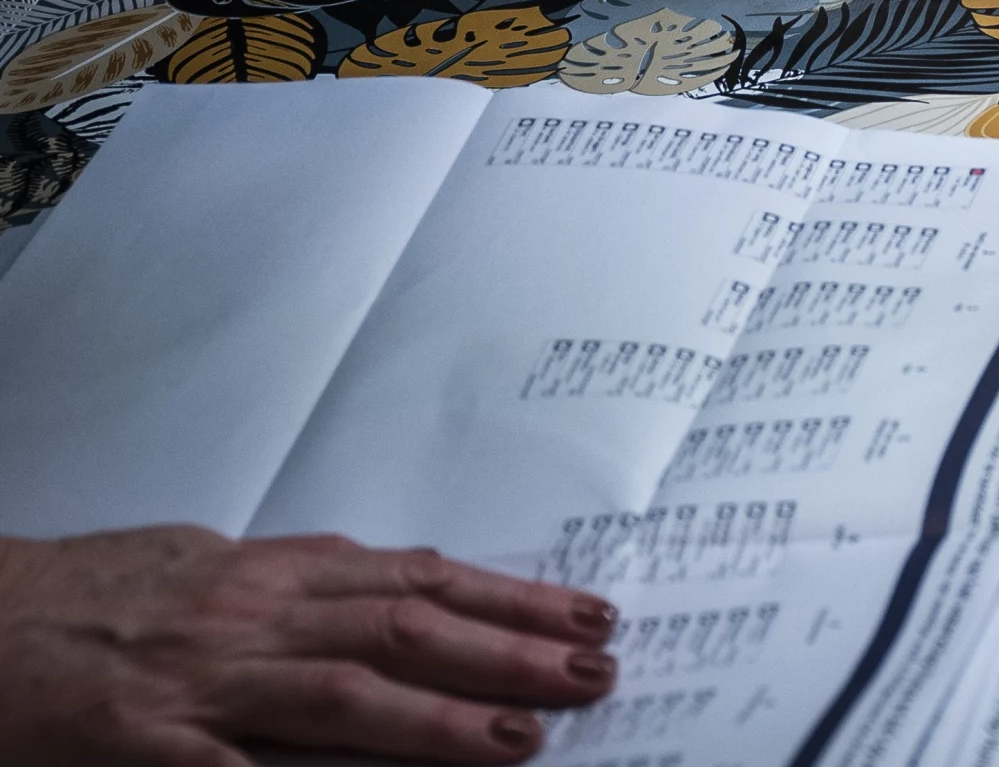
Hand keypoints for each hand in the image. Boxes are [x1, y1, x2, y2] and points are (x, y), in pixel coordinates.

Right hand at [0, 528, 615, 766]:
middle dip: (508, 651)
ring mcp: (197, 684)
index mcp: (271, 574)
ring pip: (339, 697)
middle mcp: (250, 619)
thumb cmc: (89, 595)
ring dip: (440, 717)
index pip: (416, 582)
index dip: (508, 597)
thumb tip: (400, 590)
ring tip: (525, 736)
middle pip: (402, 630)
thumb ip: (299, 589)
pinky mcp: (138, 743)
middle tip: (595, 671)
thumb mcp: (206, 569)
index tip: (586, 612)